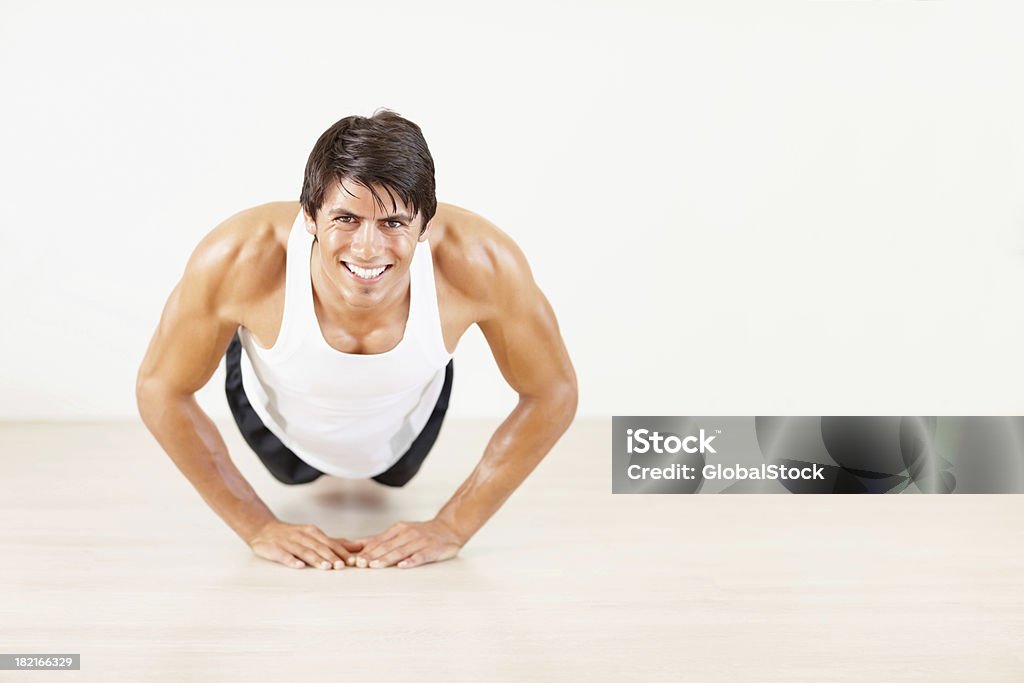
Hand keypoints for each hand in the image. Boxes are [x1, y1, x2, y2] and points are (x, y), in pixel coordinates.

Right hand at [248, 520, 363, 569]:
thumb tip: (358, 547)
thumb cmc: (293, 535)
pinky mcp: (274, 548)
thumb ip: (335, 542)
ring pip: (304, 551)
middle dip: (331, 556)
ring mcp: (288, 542)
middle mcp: (302, 536)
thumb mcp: (314, 536)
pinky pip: (283, 555)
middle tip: (342, 566)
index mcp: (313, 532)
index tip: (353, 561)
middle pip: (319, 547)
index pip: (330, 543)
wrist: (263, 529)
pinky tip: (299, 566)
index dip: (341, 552)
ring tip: (326, 567)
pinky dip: (291, 560)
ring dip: (315, 559)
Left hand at [351, 519, 462, 568]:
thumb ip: (379, 539)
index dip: (365, 550)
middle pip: (387, 546)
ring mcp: (420, 541)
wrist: (448, 529)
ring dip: (386, 559)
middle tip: (359, 564)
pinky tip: (403, 566)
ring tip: (374, 566)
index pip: (378, 540)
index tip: (353, 559)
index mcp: (398, 529)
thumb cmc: (420, 533)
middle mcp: (408, 533)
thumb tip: (355, 545)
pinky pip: (420, 556)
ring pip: (400, 551)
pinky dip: (411, 561)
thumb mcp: (399, 532)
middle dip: (372, 555)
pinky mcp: (431, 549)